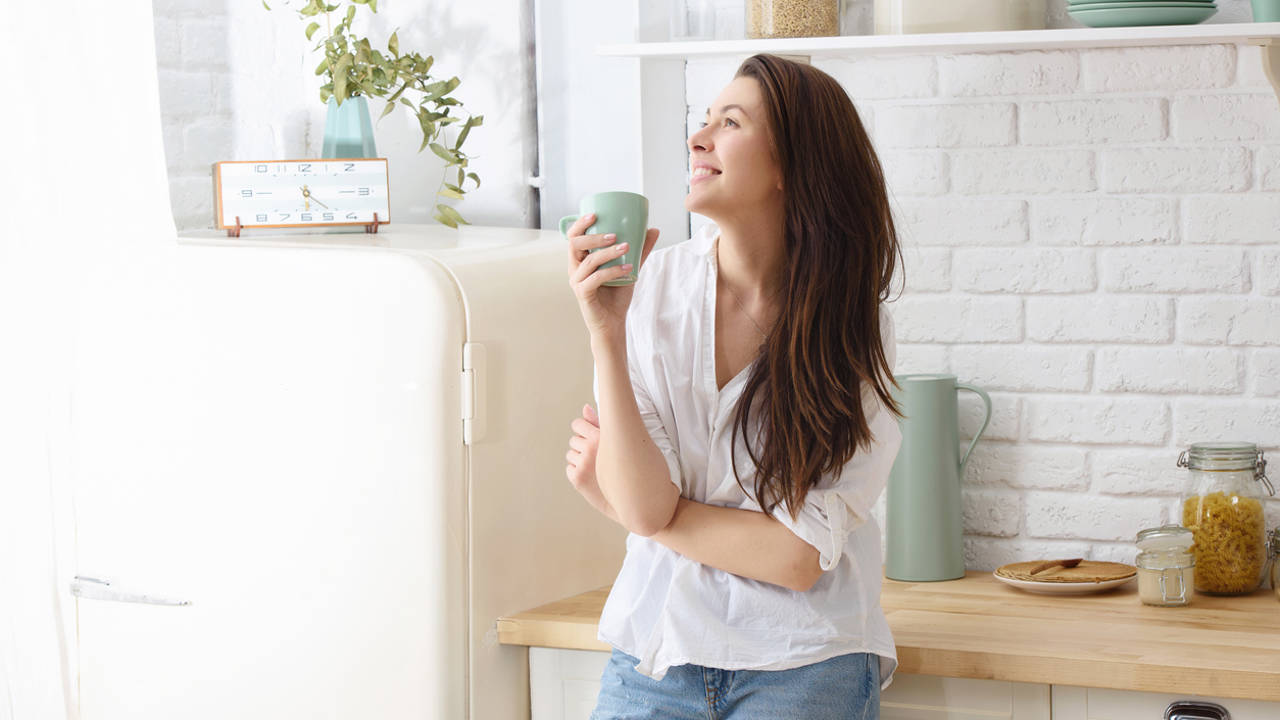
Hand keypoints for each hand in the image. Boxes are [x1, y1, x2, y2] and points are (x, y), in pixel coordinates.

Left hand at [564, 403, 617, 522]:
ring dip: (579, 460)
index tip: (588, 436)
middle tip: (597, 457)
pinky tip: (592, 477)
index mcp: (601, 437)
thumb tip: (585, 407)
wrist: (630, 498)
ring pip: (570, 454)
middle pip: (573, 440)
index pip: (577, 424)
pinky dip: (578, 472)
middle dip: (582, 447)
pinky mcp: (577, 478)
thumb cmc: (626, 466)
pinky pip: (570, 469)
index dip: (581, 430)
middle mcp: (590, 449)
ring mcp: (582, 464)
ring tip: (596, 468)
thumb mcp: (617, 442)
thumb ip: (599, 424)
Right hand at [565, 213, 658, 338]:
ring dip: (608, 252)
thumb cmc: (616, 295)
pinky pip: (596, 278)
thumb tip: (654, 229)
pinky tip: (628, 269)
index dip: (580, 224)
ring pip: (589, 261)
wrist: (613, 323)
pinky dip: (613, 271)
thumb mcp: (630, 268)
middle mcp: (575, 269)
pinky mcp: (583, 294)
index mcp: (581, 259)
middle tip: (615, 235)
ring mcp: (577, 282)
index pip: (574, 237)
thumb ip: (640, 250)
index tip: (595, 214)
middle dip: (594, 236)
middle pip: (575, 244)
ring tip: (627, 247)